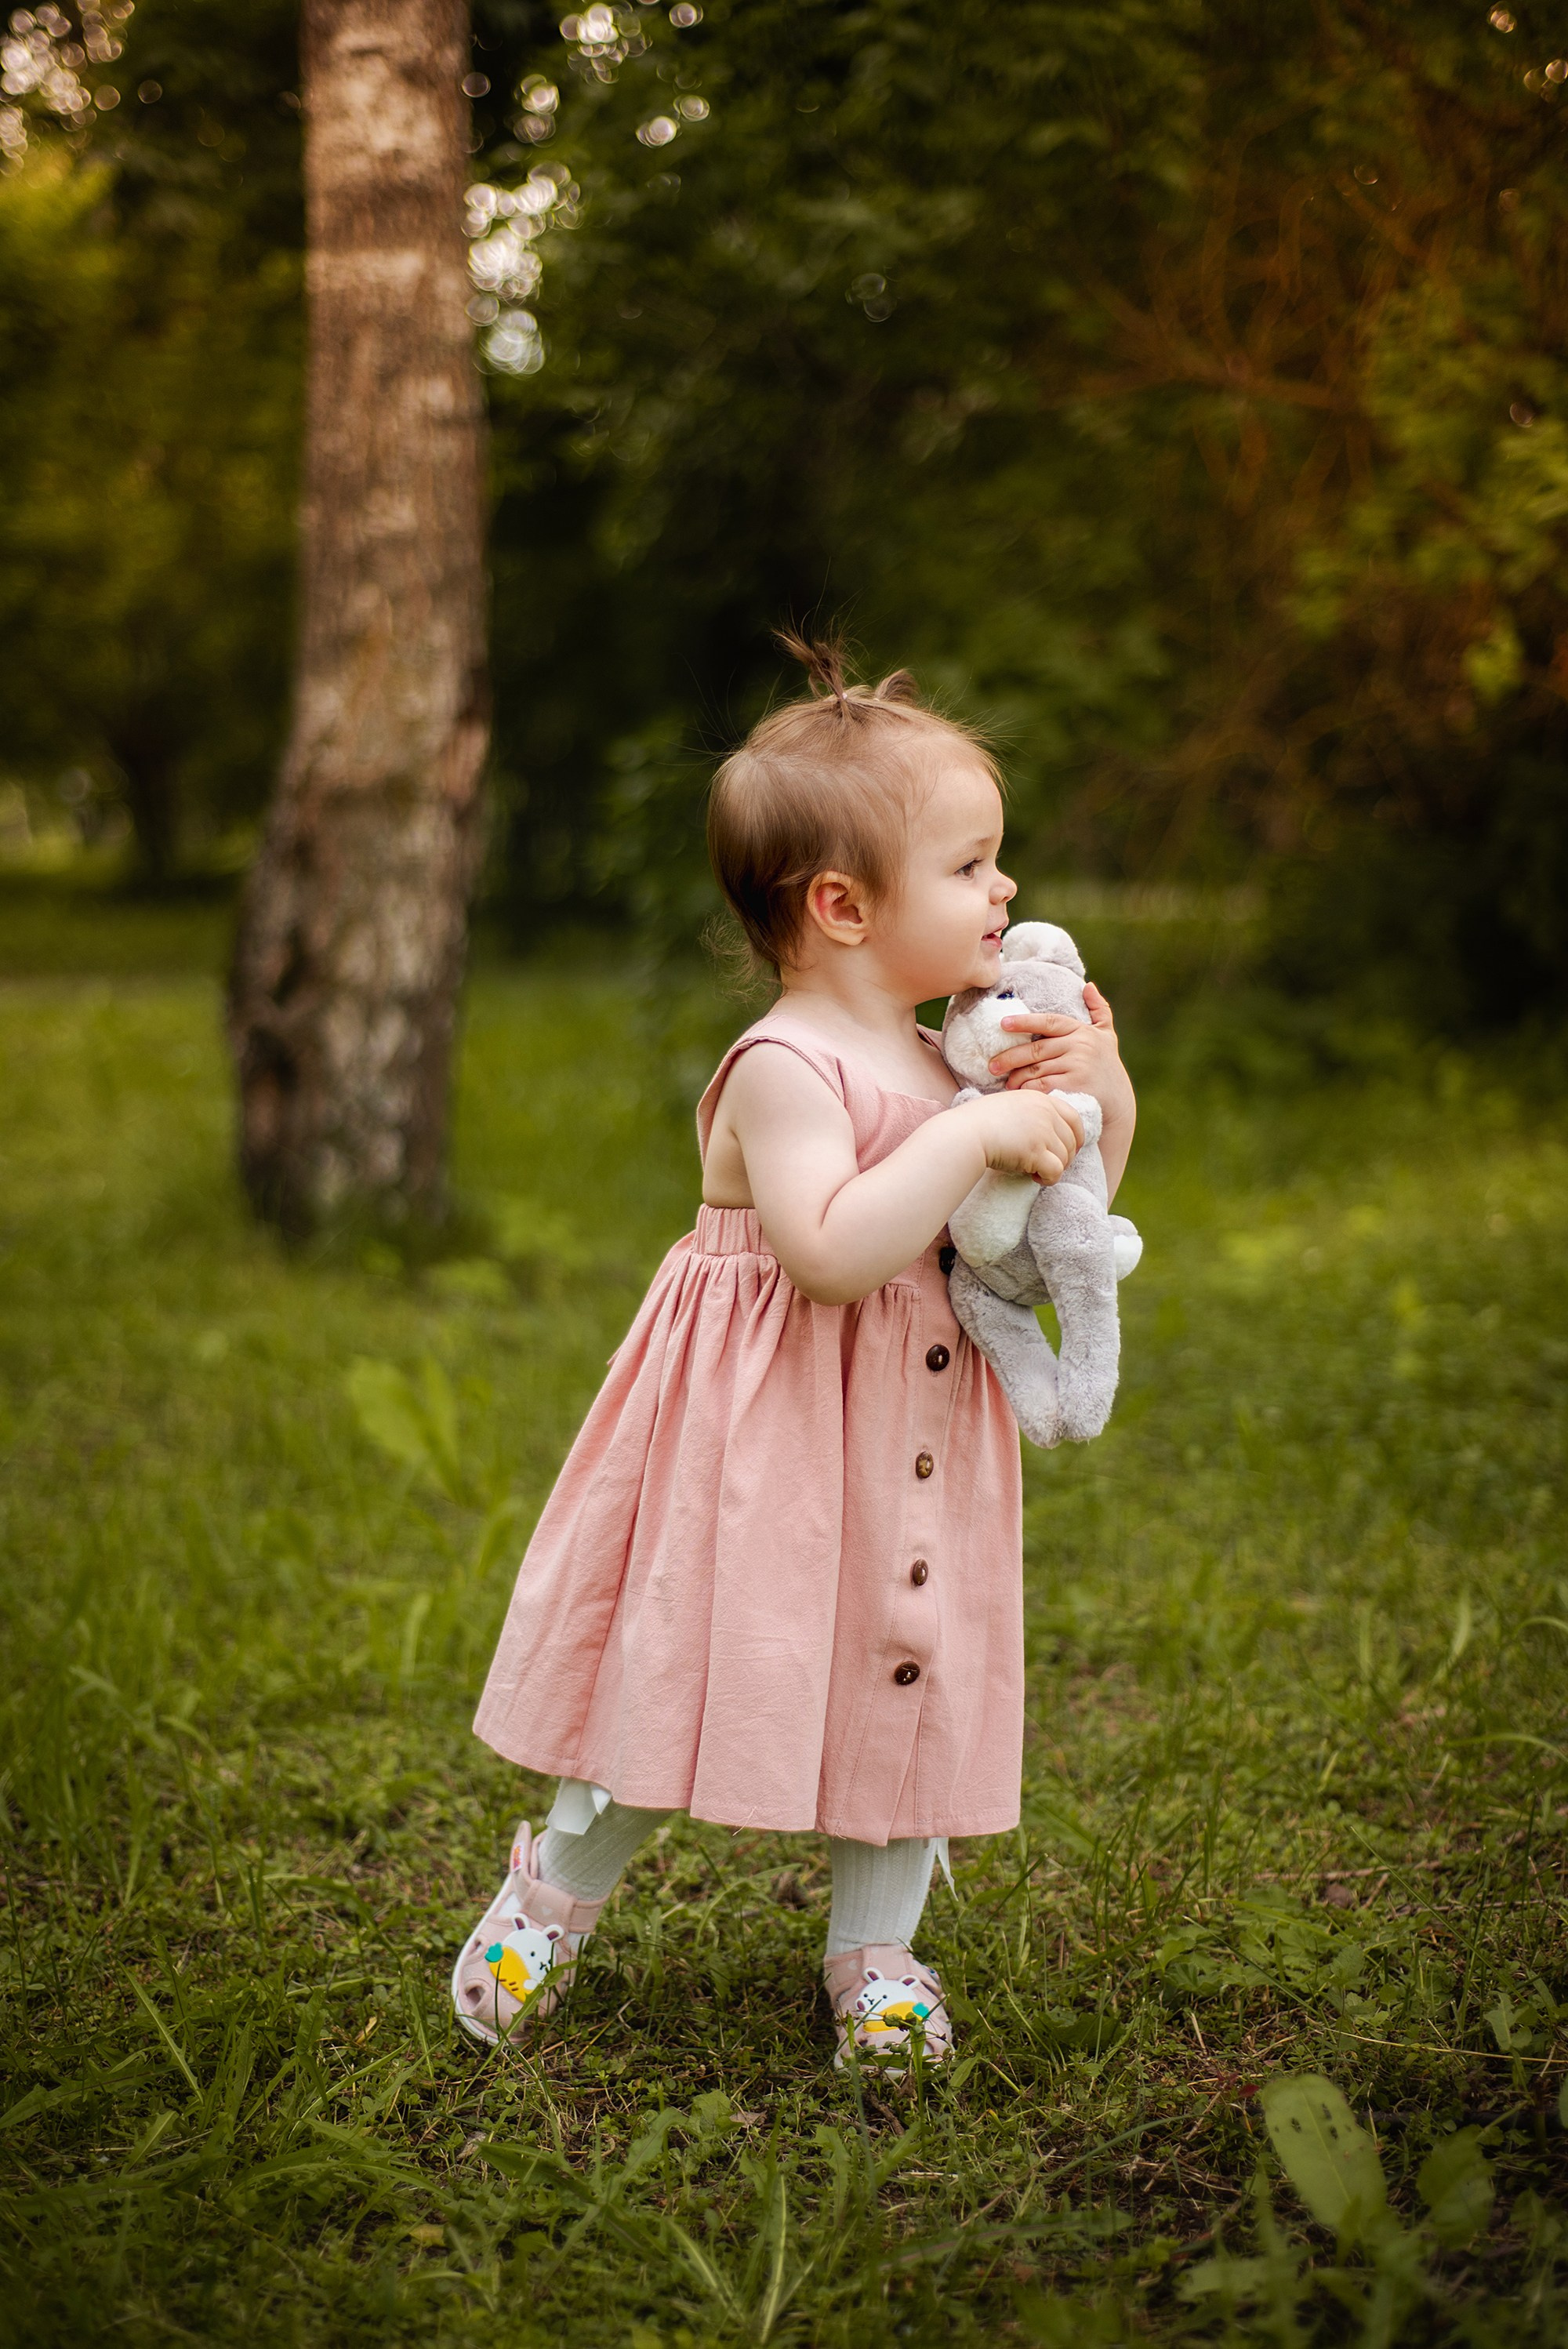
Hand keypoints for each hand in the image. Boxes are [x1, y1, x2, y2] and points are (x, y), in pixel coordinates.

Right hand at [973, 1088, 1083, 1184]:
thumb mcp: (1009, 1105)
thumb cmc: (978, 1122)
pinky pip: (1056, 1171)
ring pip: (1065, 1158)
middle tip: (1046, 1165)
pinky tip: (1034, 1177)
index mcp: (1040, 1099)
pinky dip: (1049, 1179)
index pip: (1074, 1118)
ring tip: (1035, 1172)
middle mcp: (1045, 1113)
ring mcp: (1042, 1131)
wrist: (965, 1133)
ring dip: (1053, 1169)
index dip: (1076, 1137)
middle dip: (1064, 1157)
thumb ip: (1030, 1113)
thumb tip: (1045, 1132)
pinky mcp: (1036, 1152)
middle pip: (1071, 1141)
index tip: (1068, 1149)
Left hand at [989, 983, 1133, 1123]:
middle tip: (993, 1065)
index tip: (1003, 1023)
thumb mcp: (1107, 1036)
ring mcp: (1077, 1066)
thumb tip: (1089, 986)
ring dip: (1017, 1077)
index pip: (1049, 1022)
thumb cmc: (1107, 1066)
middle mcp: (1080, 1046)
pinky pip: (1043, 1086)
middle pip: (1037, 1049)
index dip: (1025, 1021)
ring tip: (1006, 1083)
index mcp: (1082, 1031)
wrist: (1118, 1102)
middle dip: (1011, 1057)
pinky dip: (1028, 1089)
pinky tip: (1020, 1093)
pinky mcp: (1074, 1087)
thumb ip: (1099, 1010)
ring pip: (1037, 1069)